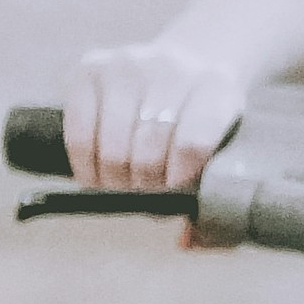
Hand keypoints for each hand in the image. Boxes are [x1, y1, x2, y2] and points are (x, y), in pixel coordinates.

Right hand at [62, 0, 303, 193]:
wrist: (190, 62)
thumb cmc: (205, 122)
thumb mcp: (225, 150)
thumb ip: (213, 202)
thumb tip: (184, 242)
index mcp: (217, 89)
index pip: (192, 143)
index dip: (178, 180)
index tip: (173, 194)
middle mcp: (172, 68)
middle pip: (148, 149)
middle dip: (144, 185)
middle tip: (146, 192)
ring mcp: (128, 64)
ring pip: (112, 146)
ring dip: (114, 180)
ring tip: (124, 183)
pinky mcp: (90, 67)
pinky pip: (78, 134)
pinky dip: (85, 166)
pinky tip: (97, 173)